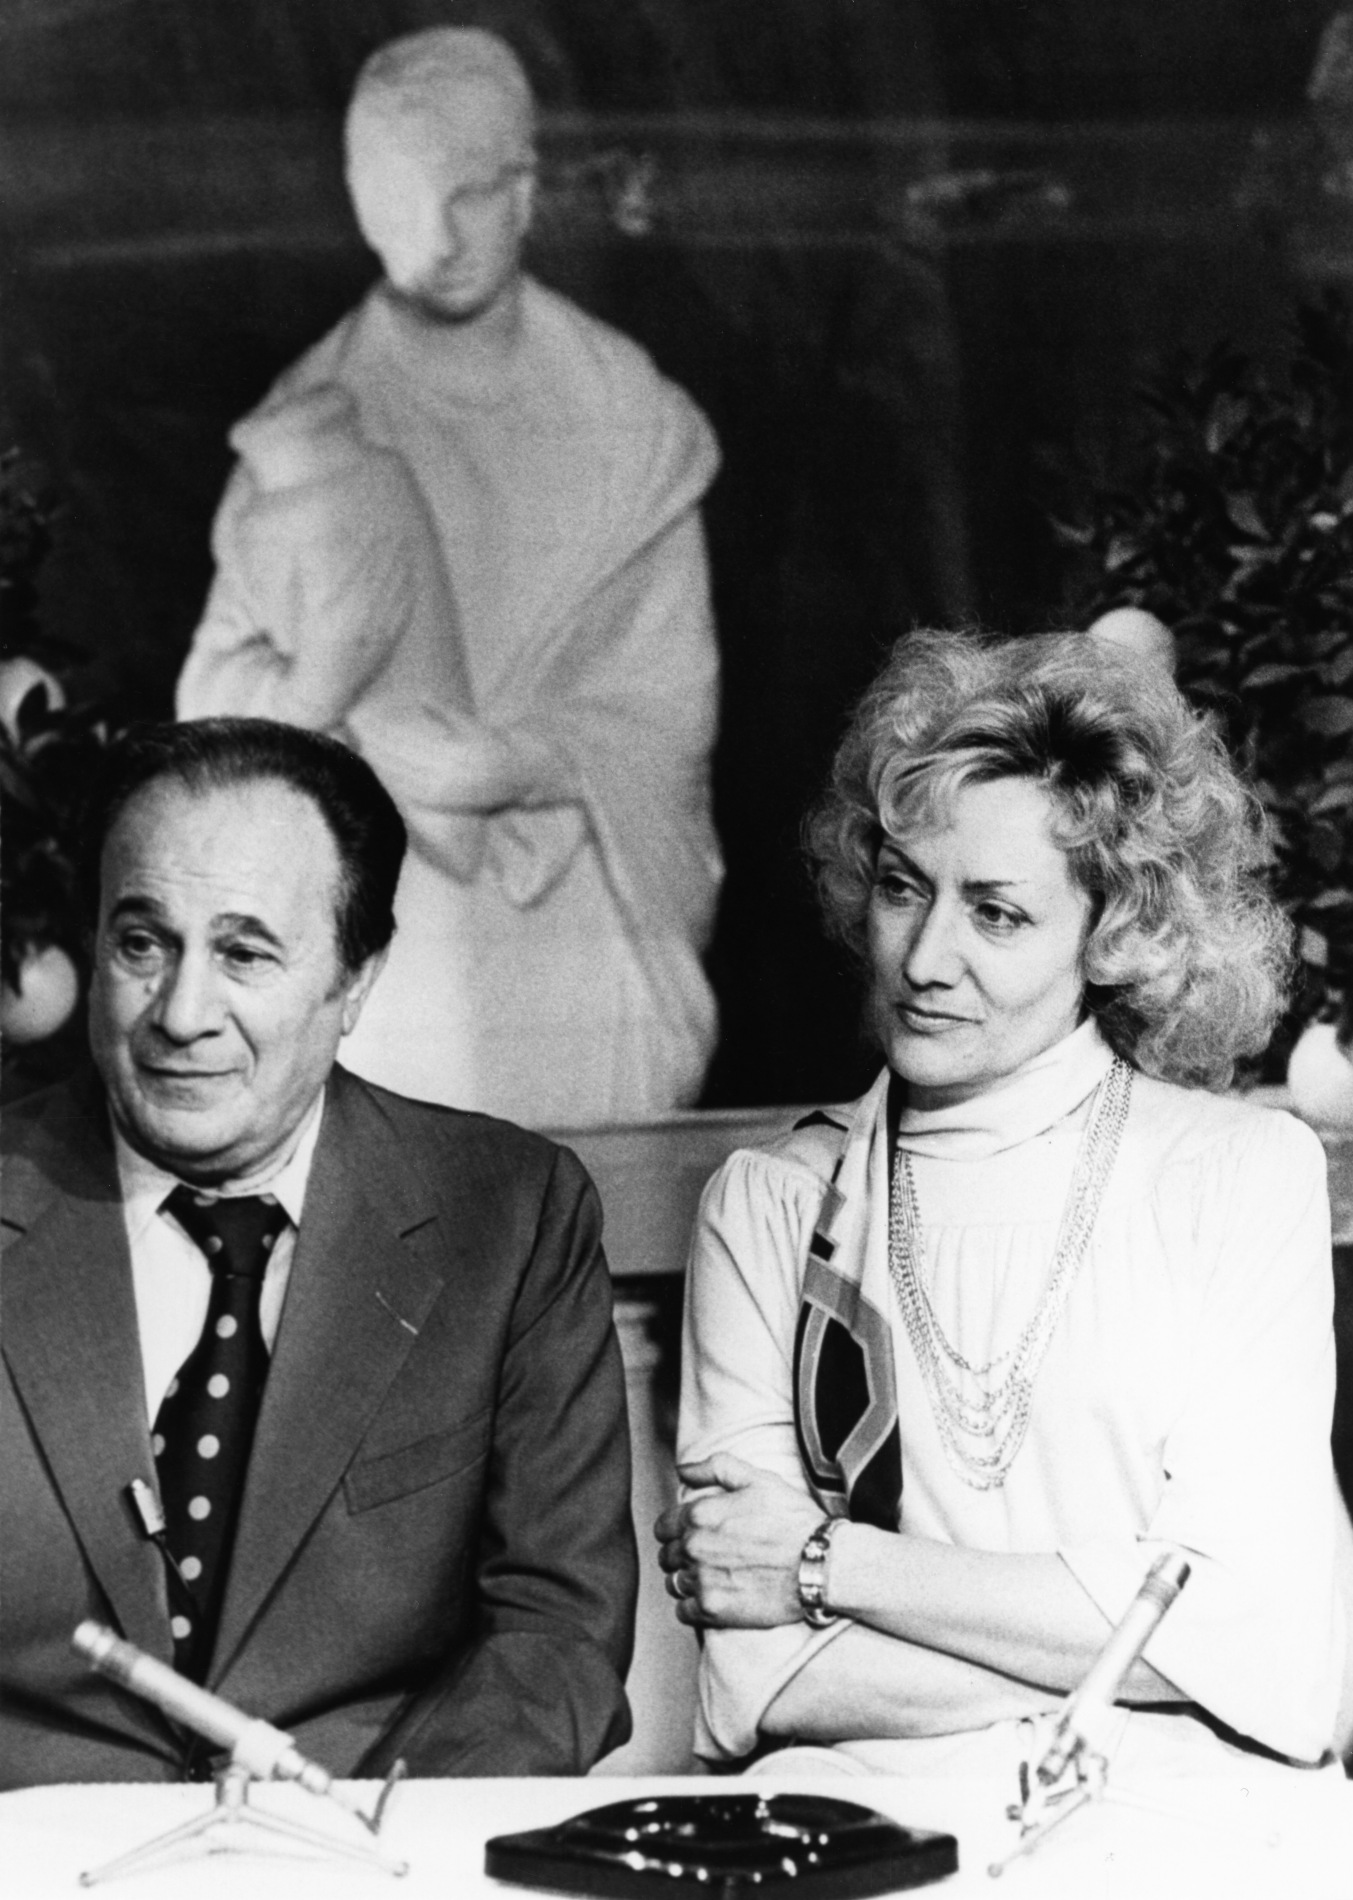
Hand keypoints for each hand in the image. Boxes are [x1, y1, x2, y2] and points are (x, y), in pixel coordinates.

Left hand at [653, 1452, 825, 1628]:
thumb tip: (683, 1471)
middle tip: (704, 1557)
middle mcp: (694, 1547)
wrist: (819, 1564)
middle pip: (667, 1556)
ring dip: (686, 1581)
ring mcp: (701, 1579)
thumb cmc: (792, 1520)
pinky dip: (693, 1607)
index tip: (690, 1535)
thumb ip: (716, 1468)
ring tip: (710, 1578)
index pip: (663, 1526)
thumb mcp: (758, 1479)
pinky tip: (713, 1598)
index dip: (674, 1530)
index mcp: (700, 1514)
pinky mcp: (713, 1610)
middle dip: (680, 1555)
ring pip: (673, 1583)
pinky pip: (684, 1612)